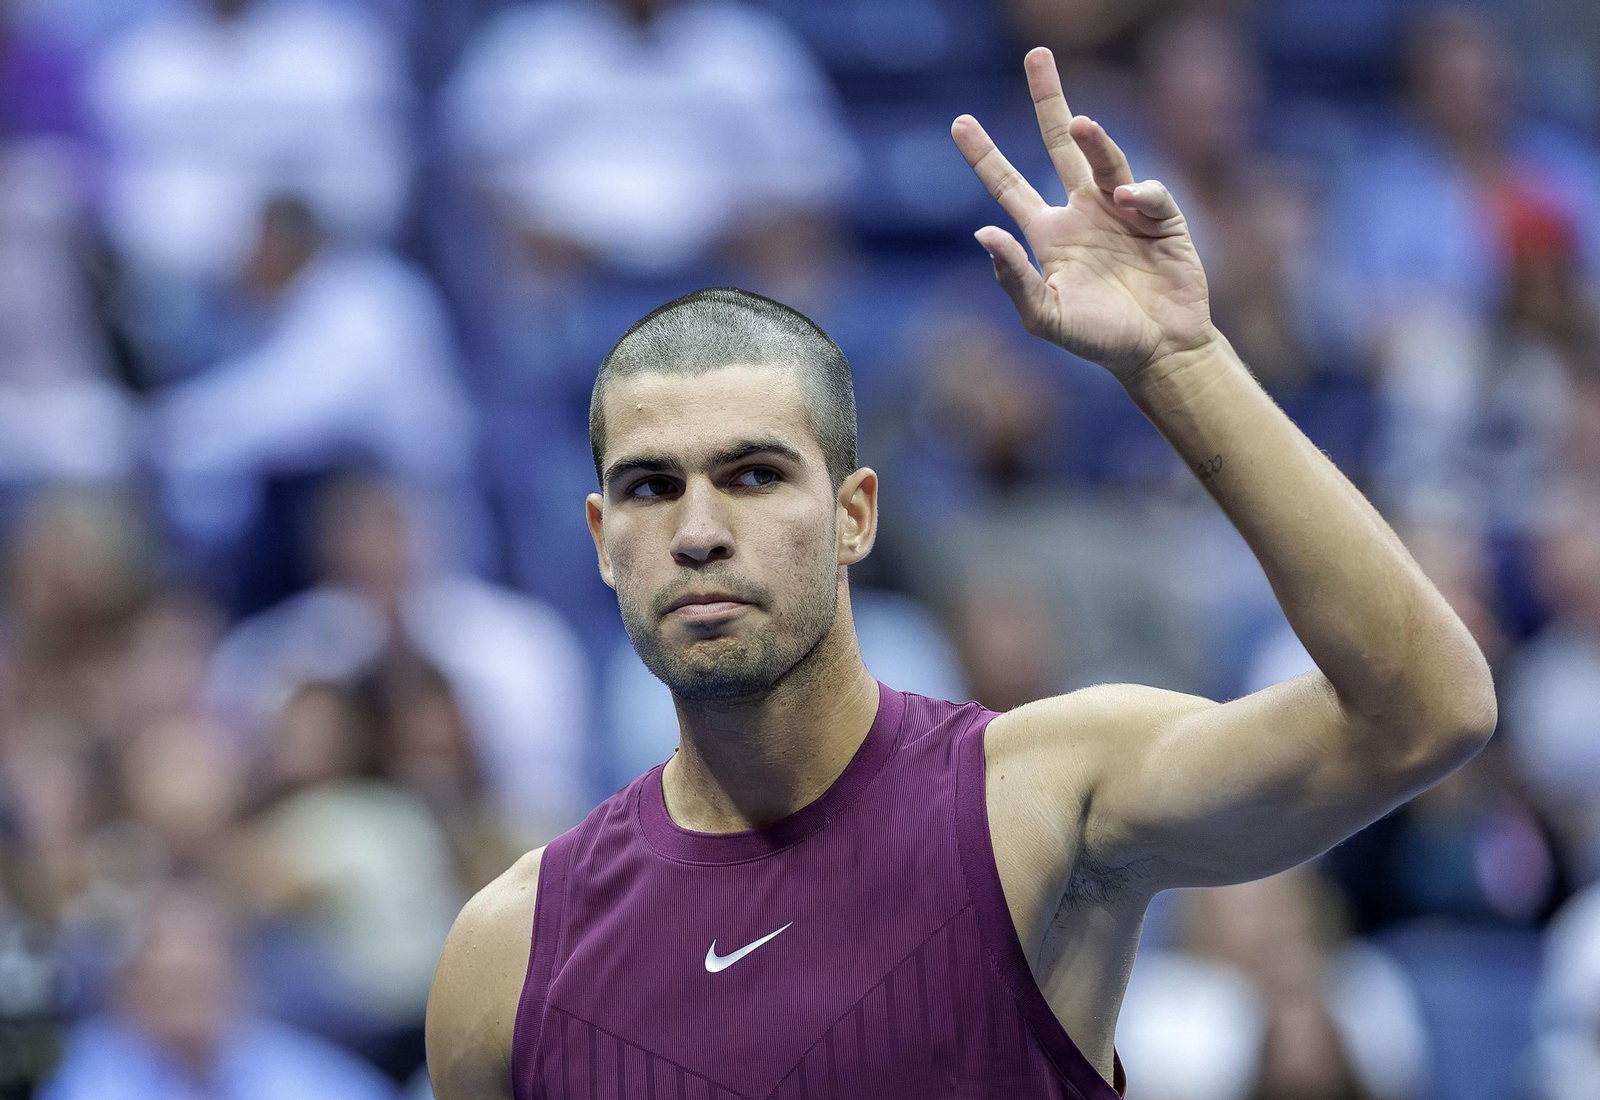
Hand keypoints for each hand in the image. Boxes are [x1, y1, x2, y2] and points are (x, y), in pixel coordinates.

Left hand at [953, 48, 1218, 383]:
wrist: (1158, 352)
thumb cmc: (1099, 339)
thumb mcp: (1046, 316)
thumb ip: (1013, 277)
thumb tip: (982, 231)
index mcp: (1048, 233)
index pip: (1008, 184)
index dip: (984, 154)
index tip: (958, 121)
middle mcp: (1082, 211)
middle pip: (1059, 144)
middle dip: (1049, 99)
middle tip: (1036, 55)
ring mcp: (1123, 209)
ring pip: (1105, 157)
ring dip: (1093, 138)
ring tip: (1079, 125)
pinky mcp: (1162, 217)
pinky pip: (1148, 191)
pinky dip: (1139, 191)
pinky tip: (1128, 203)